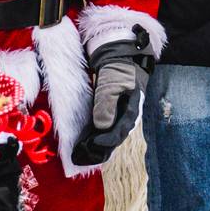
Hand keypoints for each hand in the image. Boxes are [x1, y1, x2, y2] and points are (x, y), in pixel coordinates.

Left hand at [71, 28, 154, 166]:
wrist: (122, 53)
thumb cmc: (119, 67)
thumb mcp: (113, 83)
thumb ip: (106, 104)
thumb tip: (102, 126)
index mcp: (130, 111)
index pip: (116, 134)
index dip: (102, 144)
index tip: (88, 148)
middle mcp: (125, 116)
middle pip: (112, 139)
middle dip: (95, 150)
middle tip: (79, 158)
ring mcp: (118, 114)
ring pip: (106, 135)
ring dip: (93, 146)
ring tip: (78, 153)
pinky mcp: (109, 110)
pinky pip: (102, 128)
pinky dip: (93, 136)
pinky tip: (84, 141)